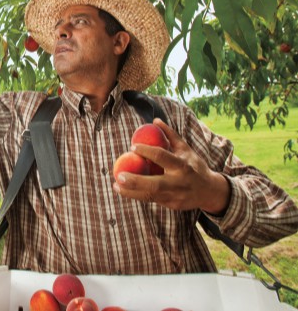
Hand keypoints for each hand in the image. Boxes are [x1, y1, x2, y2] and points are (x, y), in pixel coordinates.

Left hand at [113, 119, 230, 213]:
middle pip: (154, 184)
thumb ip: (170, 135)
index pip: (163, 157)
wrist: (210, 191)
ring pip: (150, 196)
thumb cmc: (194, 165)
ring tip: (116, 186)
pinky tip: (125, 190)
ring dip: (131, 192)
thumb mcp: (186, 149)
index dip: (147, 151)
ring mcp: (176, 196)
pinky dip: (138, 195)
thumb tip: (155, 121)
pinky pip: (152, 200)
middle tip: (119, 175)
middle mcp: (179, 183)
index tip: (132, 147)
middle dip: (135, 181)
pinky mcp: (172, 205)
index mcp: (183, 165)